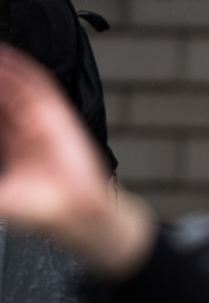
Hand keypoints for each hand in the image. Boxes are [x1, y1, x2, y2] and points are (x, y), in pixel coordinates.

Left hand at [0, 46, 154, 279]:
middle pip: (3, 99)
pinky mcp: (58, 116)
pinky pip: (40, 86)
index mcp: (14, 148)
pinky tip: (5, 59)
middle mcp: (28, 132)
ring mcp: (43, 123)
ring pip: (18, 88)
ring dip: (3, 73)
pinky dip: (22, 71)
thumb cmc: (44, 211)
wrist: (76, 213)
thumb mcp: (0, 194)